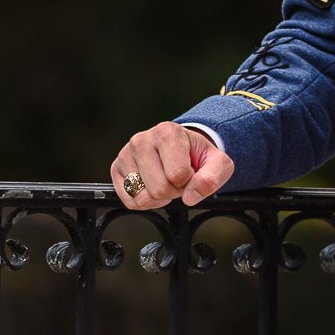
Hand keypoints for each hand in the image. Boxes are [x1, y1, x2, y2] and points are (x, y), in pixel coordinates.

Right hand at [110, 121, 235, 211]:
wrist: (182, 148)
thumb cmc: (197, 156)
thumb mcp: (217, 163)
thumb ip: (212, 178)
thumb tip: (190, 196)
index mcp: (167, 133)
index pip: (178, 175)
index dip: (189, 182)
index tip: (190, 173)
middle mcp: (142, 140)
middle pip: (159, 189)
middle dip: (173, 192)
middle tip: (177, 180)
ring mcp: (126, 154)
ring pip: (142, 197)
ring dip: (158, 198)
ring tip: (164, 181)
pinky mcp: (116, 168)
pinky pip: (129, 201)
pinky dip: (144, 201)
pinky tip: (151, 187)